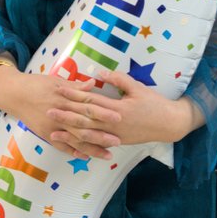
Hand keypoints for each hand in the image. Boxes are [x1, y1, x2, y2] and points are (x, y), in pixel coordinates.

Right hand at [0, 67, 116, 159]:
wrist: (14, 94)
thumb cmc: (36, 84)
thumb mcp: (55, 81)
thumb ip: (75, 86)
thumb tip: (93, 84)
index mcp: (64, 98)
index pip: (88, 106)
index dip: (104, 112)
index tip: (119, 117)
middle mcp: (59, 114)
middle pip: (84, 126)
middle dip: (102, 134)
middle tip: (118, 140)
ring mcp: (52, 127)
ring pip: (75, 140)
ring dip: (92, 148)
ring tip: (108, 154)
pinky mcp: (45, 134)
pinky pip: (61, 146)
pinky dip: (73, 152)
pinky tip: (86, 157)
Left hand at [50, 69, 195, 152]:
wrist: (168, 124)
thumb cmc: (154, 103)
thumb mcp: (137, 87)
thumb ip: (118, 79)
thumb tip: (99, 72)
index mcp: (117, 109)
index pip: (91, 101)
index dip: (74, 95)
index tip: (59, 89)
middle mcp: (113, 124)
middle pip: (85, 120)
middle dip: (65, 115)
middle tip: (47, 110)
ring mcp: (114, 135)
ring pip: (88, 135)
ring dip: (69, 134)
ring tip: (52, 133)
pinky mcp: (117, 142)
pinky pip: (96, 144)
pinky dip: (83, 145)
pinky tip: (71, 146)